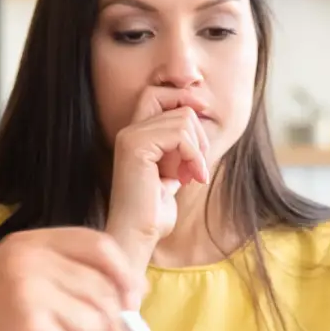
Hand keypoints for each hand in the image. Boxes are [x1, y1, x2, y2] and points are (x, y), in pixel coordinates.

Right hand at [0, 229, 144, 330]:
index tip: (129, 300)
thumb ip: (66, 275)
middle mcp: (30, 264)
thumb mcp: (15, 278)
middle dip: (103, 328)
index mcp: (28, 244)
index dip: (124, 276)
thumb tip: (135, 289)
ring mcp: (31, 298)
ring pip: (97, 329)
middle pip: (105, 293)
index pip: (99, 246)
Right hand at [105, 88, 212, 263]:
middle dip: (198, 132)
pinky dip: (194, 156)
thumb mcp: (173, 172)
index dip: (184, 101)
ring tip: (192, 176)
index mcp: (134, 135)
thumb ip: (180, 148)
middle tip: (197, 165)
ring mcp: (130, 137)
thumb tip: (199, 119)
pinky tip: (192, 178)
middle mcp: (129, 131)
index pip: (159, 94)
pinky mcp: (136, 147)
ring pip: (183, 118)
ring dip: (198, 149)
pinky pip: (181, 135)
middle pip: (178, 105)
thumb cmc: (155, 212)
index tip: (200, 132)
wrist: (137, 236)